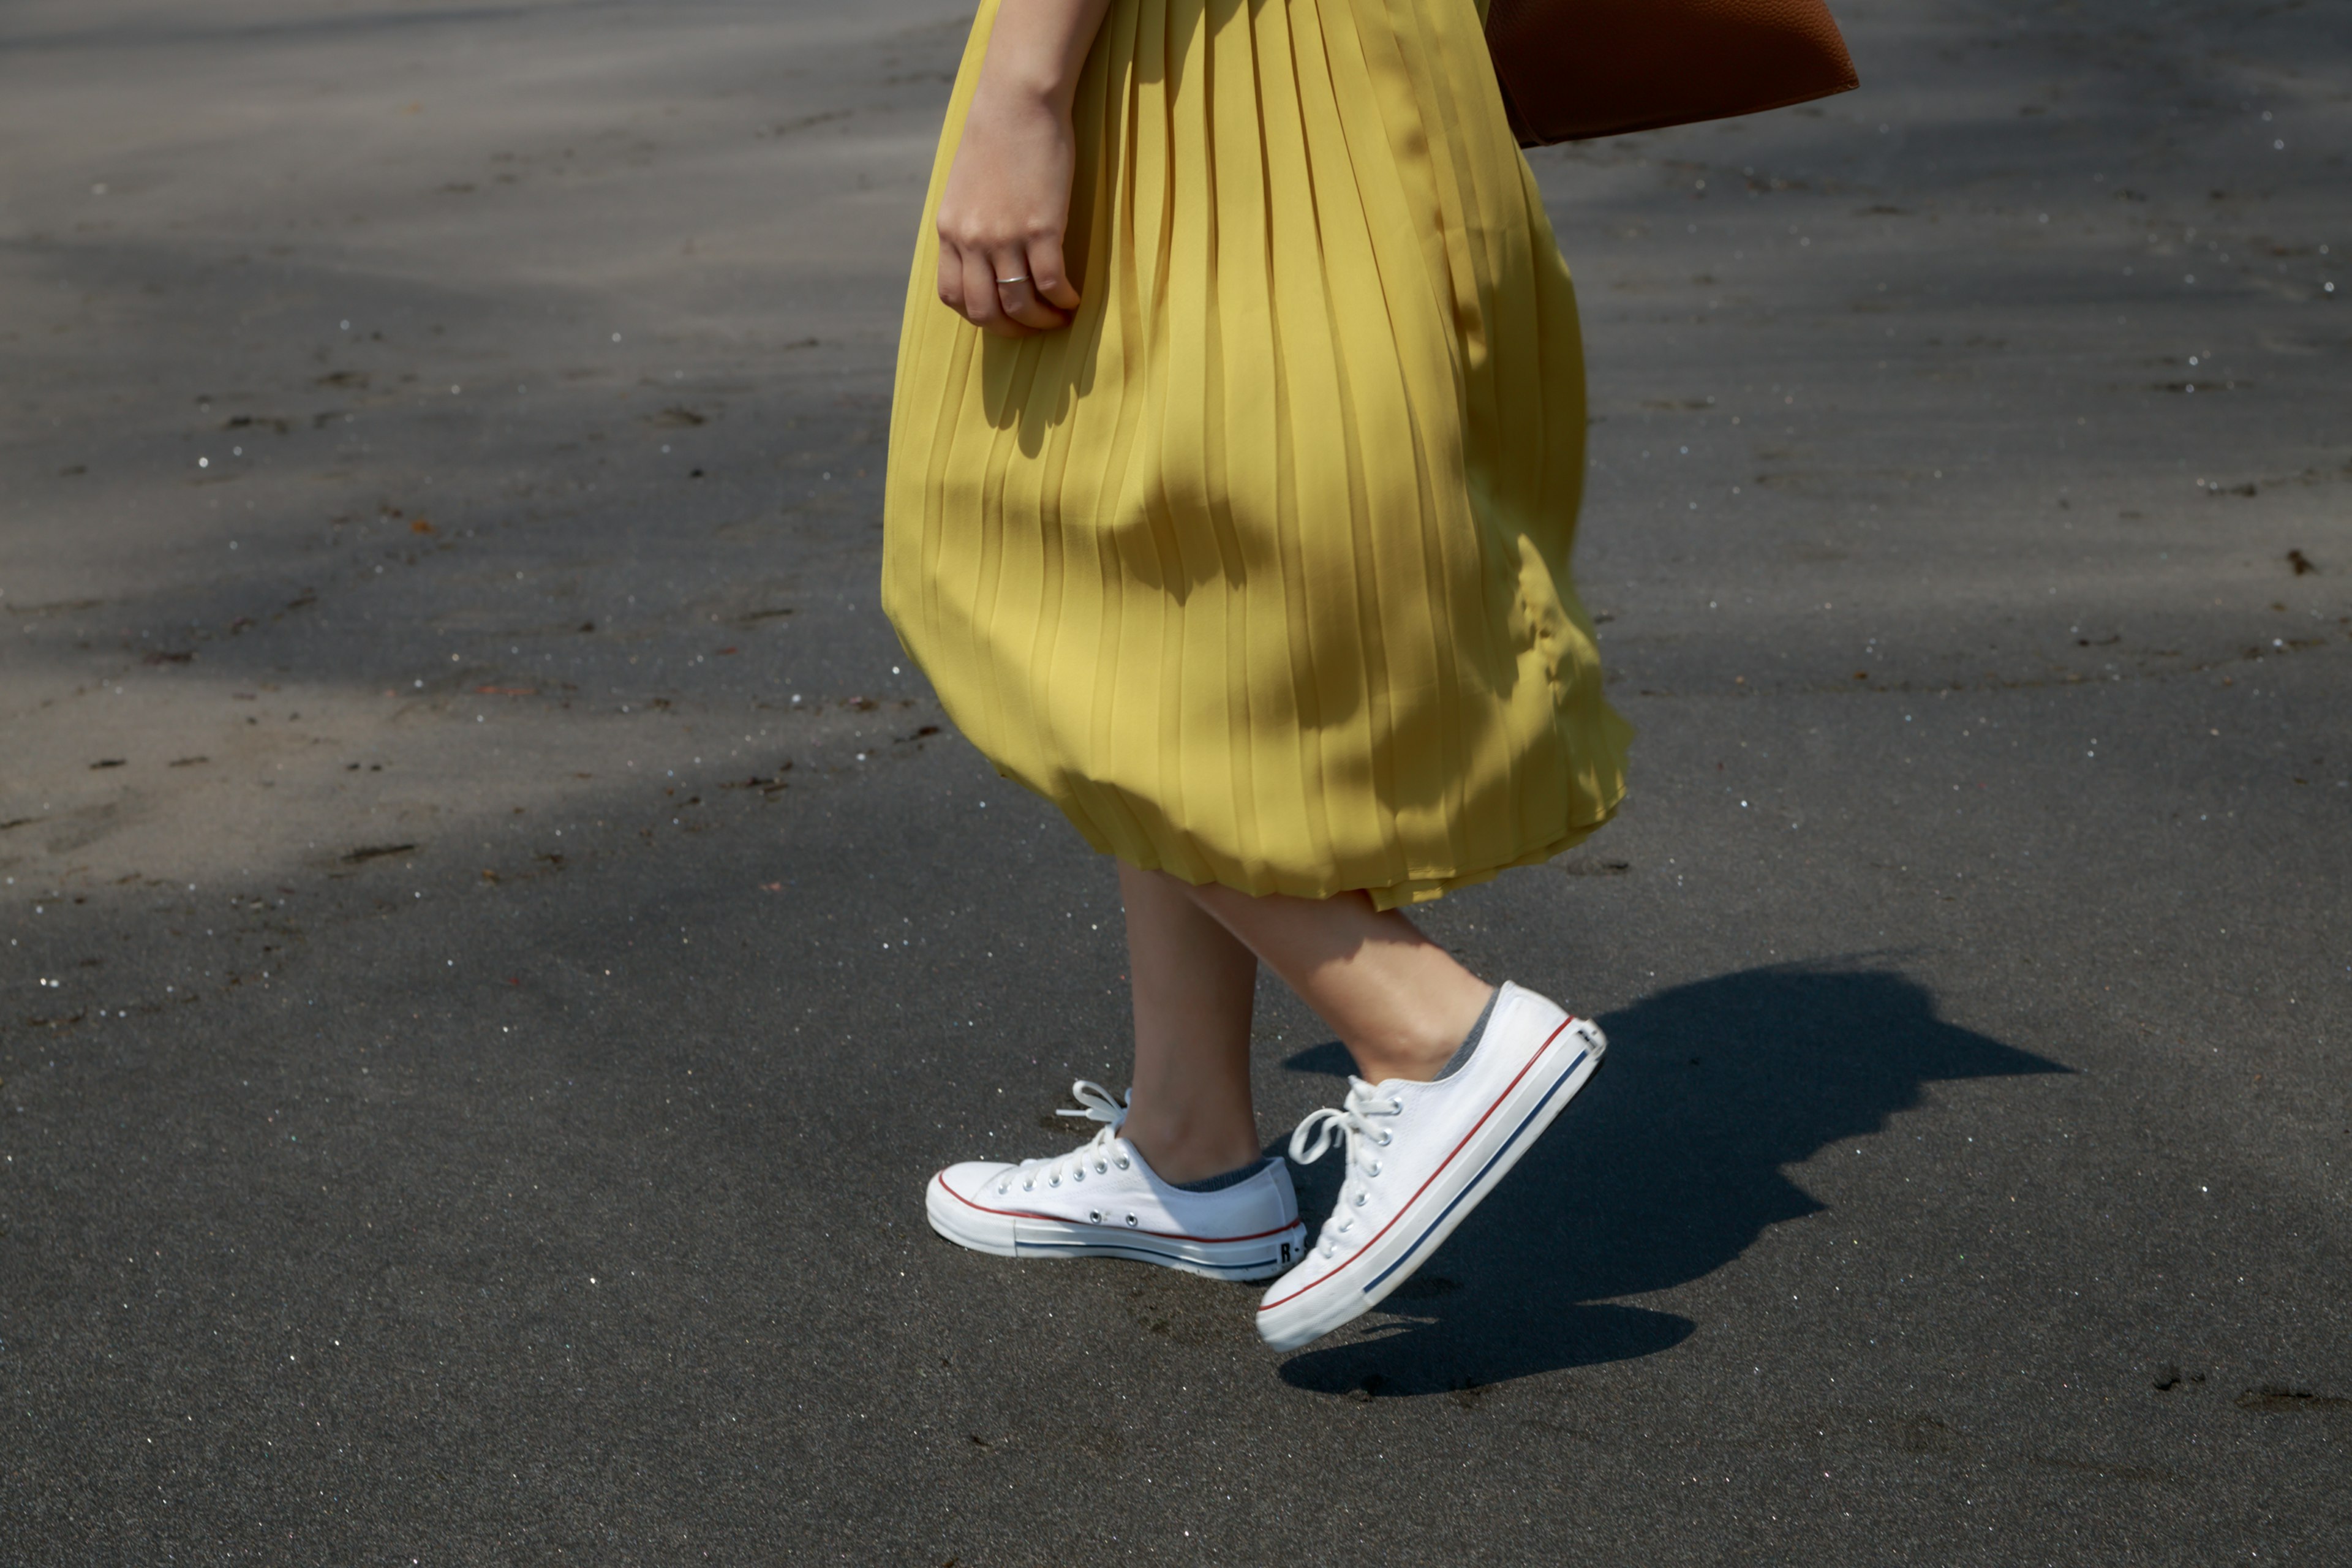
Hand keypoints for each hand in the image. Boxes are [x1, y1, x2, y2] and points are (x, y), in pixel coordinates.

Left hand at [935, 82, 1084, 337]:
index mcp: (949, 230)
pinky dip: (1064, 300)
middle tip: (1036, 325)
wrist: (1018, 101)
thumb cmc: (998, 137)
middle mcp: (971, 239)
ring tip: (1060, 315)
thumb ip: (969, 223)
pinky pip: (1051, 284)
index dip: (979, 317)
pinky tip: (1075, 298)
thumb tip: (983, 255)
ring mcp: (1005, 236)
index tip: (1003, 316)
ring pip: (1020, 304)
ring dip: (1043, 320)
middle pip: (985, 312)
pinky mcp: (1040, 228)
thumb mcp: (966, 186)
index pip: (953, 296)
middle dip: (1013, 330)